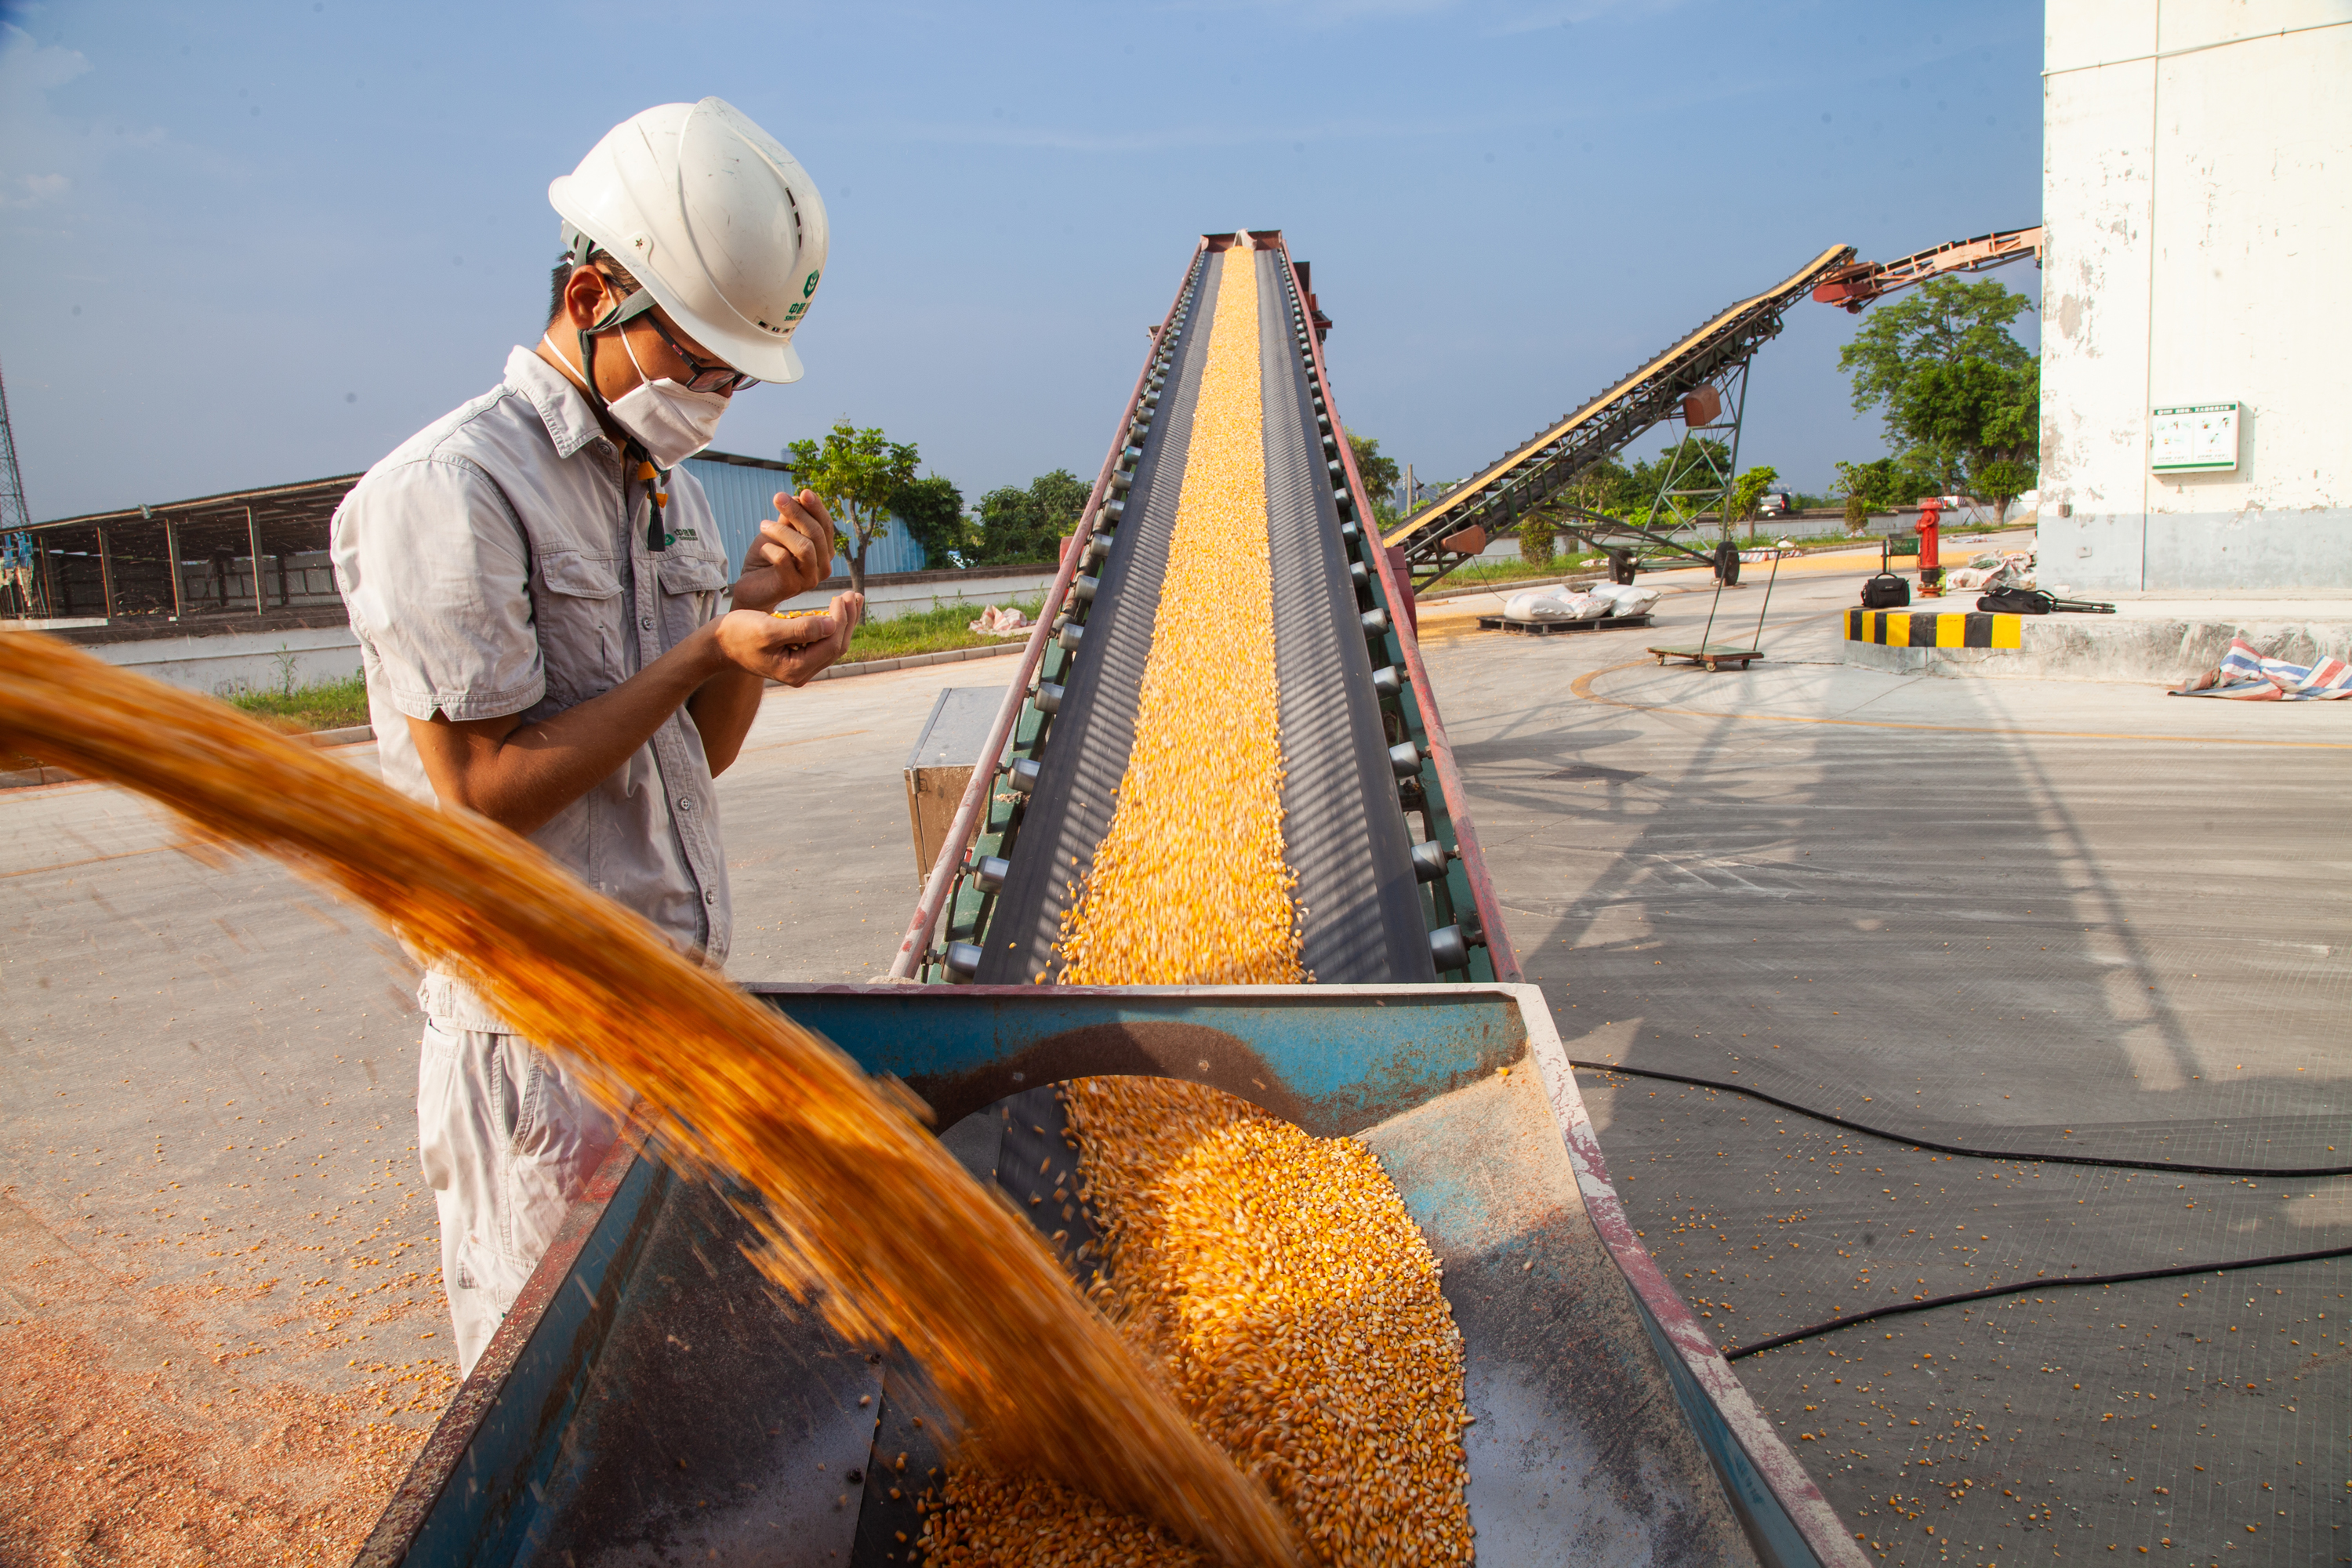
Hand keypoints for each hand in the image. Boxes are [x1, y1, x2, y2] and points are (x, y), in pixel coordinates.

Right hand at [711, 592, 863, 686]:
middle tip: (854, 594)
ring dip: (843, 621)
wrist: (718, 644)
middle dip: (847, 620)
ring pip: (832, 644)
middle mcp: (801, 673)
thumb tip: (831, 625)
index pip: (831, 644)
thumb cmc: (738, 633)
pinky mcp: (797, 658)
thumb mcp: (767, 629)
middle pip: (836, 647)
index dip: (841, 620)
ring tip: (852, 598)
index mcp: (795, 670)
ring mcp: (800, 668)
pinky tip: (836, 608)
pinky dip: (831, 624)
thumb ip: (800, 629)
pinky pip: (822, 642)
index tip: (841, 595)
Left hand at [730, 488, 835, 610]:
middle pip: (816, 534)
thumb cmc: (766, 559)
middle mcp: (822, 566)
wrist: (750, 587)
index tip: (803, 492)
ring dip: (781, 531)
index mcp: (823, 552)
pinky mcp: (792, 587)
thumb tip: (799, 498)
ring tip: (763, 525)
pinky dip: (769, 549)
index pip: (826, 526)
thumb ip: (789, 520)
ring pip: (804, 548)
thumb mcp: (778, 534)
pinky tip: (762, 550)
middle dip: (797, 512)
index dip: (817, 508)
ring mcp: (809, 579)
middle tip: (778, 498)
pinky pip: (783, 560)